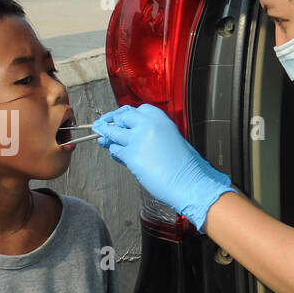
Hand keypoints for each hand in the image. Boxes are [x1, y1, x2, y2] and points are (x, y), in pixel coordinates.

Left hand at [93, 104, 234, 230]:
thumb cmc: (185, 166)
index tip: (119, 119)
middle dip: (112, 122)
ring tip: (102, 140)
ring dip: (107, 137)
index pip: (136, 110)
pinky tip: (117, 156)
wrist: (190, 182)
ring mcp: (138, 139)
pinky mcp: (131, 155)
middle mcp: (148, 124)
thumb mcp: (171, 140)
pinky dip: (114, 153)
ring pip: (113, 132)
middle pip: (122, 117)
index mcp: (160, 119)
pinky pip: (115, 150)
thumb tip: (133, 135)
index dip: (125, 115)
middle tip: (103, 127)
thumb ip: (153, 134)